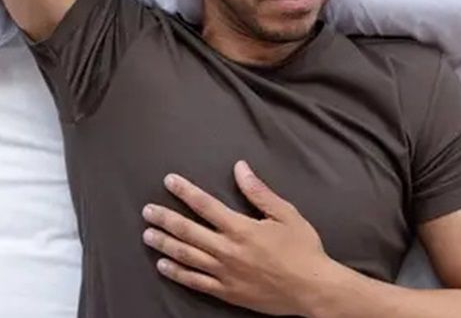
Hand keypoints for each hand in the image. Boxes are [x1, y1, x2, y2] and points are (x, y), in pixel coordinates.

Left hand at [142, 160, 337, 315]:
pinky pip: (195, 282)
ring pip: (186, 256)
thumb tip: (240, 168)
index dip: (185, 191)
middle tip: (147, 210)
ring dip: (165, 244)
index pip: (205, 205)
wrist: (312, 289)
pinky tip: (163, 266)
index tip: (169, 181)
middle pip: (188, 231)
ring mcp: (225, 273)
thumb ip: (259, 192)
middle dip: (165, 218)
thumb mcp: (287, 214)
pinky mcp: (226, 292)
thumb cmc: (303, 250)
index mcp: (241, 228)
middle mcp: (228, 250)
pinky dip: (177, 273)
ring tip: (147, 235)